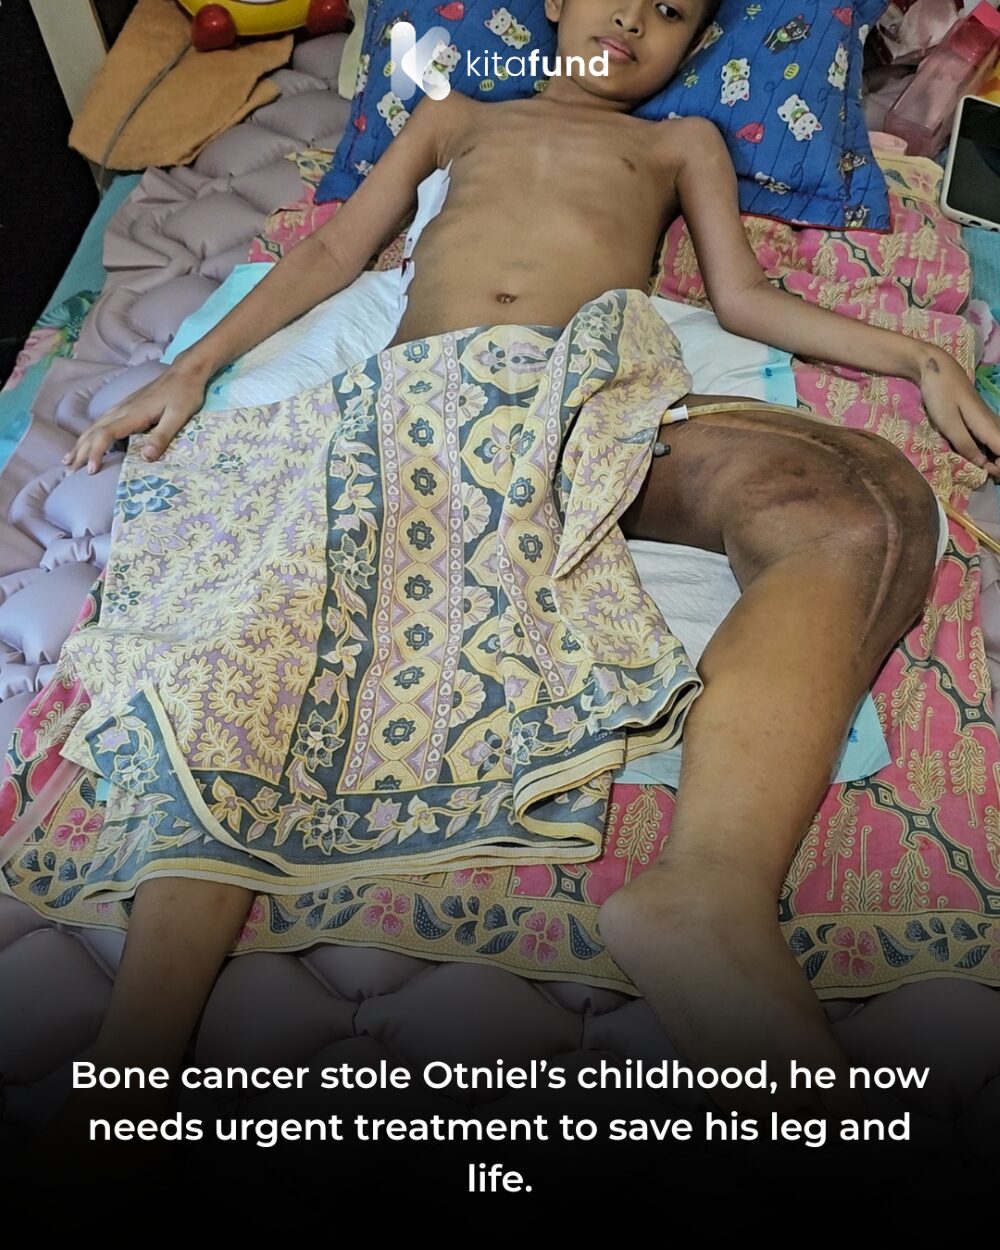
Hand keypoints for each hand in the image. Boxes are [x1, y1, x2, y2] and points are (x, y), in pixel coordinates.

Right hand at [63, 366, 208, 473]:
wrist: (186, 372)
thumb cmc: (184, 394)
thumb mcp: (178, 417)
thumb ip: (162, 436)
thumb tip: (146, 457)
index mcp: (134, 414)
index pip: (106, 434)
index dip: (96, 452)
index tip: (90, 471)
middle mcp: (122, 410)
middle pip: (94, 432)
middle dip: (80, 452)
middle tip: (69, 472)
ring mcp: (122, 406)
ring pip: (94, 426)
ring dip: (80, 444)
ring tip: (68, 460)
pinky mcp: (126, 406)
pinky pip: (101, 422)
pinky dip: (89, 434)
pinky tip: (86, 440)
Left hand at [919, 348, 999, 482]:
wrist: (935, 368)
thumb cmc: (941, 395)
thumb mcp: (949, 424)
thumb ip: (965, 446)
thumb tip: (982, 466)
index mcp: (989, 426)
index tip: (987, 476)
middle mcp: (993, 423)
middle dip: (998, 466)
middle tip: (980, 475)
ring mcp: (987, 420)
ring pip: (998, 444)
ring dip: (992, 459)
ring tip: (977, 469)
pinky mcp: (979, 418)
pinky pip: (989, 439)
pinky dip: (986, 450)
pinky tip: (973, 455)